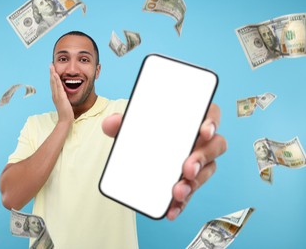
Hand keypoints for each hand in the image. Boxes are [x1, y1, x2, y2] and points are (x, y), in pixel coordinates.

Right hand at [50, 64, 73, 123]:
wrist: (66, 120)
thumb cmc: (66, 113)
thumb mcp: (65, 103)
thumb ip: (64, 98)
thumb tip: (66, 95)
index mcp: (56, 96)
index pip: (53, 84)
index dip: (53, 77)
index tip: (53, 70)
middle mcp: (55, 95)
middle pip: (52, 81)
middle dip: (51, 72)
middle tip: (50, 65)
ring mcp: (57, 96)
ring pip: (53, 82)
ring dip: (52, 73)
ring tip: (52, 66)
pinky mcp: (60, 97)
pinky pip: (58, 86)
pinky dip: (56, 80)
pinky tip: (56, 74)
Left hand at [102, 103, 226, 219]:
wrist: (142, 153)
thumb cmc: (148, 133)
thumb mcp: (135, 126)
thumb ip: (122, 123)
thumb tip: (110, 123)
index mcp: (190, 120)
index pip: (210, 115)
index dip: (211, 121)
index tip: (204, 131)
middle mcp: (199, 141)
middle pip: (215, 146)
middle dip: (202, 157)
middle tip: (187, 168)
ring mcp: (197, 162)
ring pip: (206, 171)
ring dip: (194, 183)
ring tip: (177, 192)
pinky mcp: (188, 182)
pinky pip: (191, 192)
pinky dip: (182, 203)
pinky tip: (172, 210)